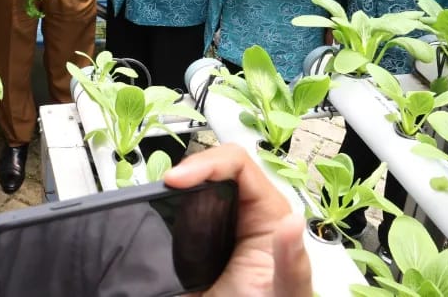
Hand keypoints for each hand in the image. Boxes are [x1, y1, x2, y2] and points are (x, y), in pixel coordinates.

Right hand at [165, 144, 310, 296]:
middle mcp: (241, 213)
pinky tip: (153, 213)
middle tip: (165, 186)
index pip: (237, 165)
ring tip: (156, 196)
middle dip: (187, 169)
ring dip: (174, 185)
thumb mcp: (286, 293)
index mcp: (267, 215)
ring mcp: (216, 224)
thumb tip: (292, 222)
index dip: (207, 163)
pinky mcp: (193, 240)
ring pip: (192, 186)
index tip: (178, 180)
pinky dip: (162, 206)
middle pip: (212, 167)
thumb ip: (293, 264)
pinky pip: (175, 212)